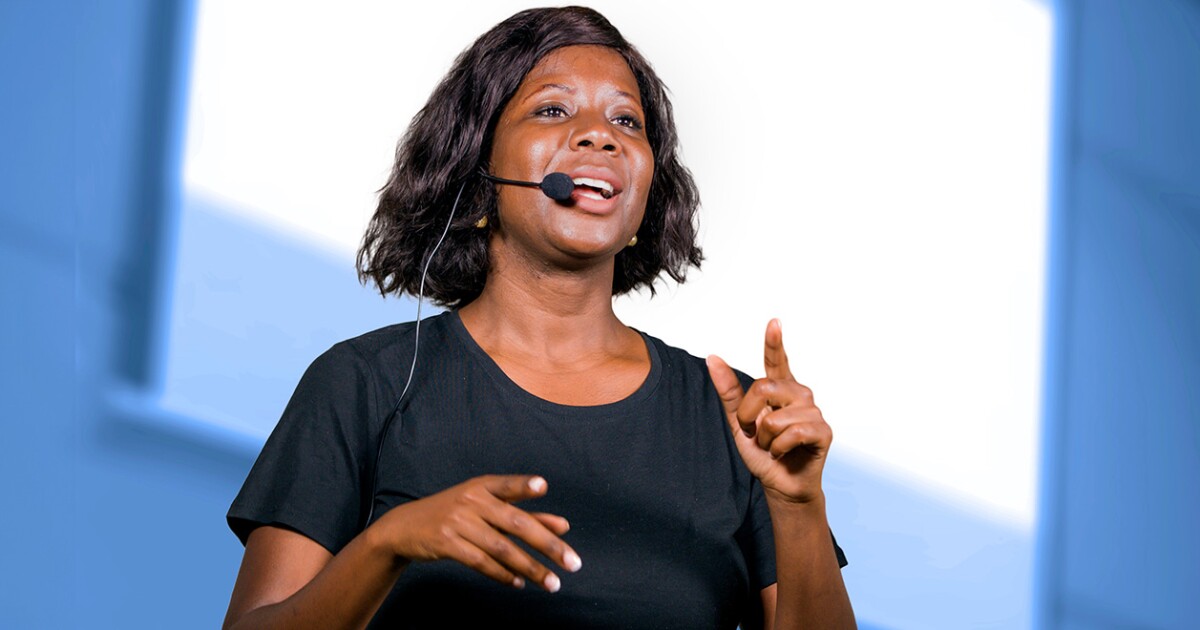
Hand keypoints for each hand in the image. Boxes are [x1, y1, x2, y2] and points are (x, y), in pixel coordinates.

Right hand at [374, 475, 580, 591]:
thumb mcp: (485, 507)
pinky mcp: (446, 543)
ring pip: (501, 548)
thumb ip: (524, 514)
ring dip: (531, 568)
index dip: (524, 486)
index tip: (543, 486)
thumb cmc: (454, 513)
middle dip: (548, 545)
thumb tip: (563, 526)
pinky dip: (502, 574)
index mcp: (482, 486)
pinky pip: (480, 562)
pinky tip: (519, 583)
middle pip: (515, 523)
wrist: (404, 527)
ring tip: (552, 583)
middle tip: (572, 563)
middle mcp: (471, 501)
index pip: (507, 485)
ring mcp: (457, 522)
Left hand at [706, 319, 831, 503]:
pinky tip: (784, 452)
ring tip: (773, 446)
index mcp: (780, 389)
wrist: (780, 484)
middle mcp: (799, 394)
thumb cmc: (762, 452)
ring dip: (765, 439)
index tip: (774, 322)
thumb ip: (728, 391)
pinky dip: (779, 448)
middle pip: (764, 389)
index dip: (774, 342)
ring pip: (776, 417)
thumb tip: (712, 357)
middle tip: (755, 433)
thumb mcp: (738, 422)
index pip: (777, 361)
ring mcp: (813, 411)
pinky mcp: (823, 431)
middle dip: (749, 417)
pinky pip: (792, 433)